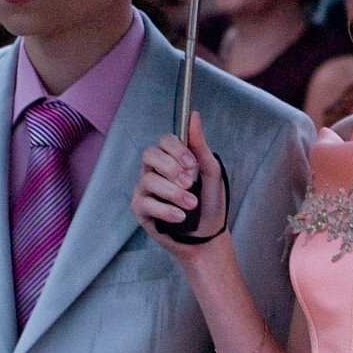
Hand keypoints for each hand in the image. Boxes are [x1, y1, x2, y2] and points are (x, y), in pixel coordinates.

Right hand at [131, 112, 226, 252]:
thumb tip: (193, 115)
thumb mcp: (211, 173)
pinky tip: (180, 217)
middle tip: (190, 183)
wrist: (208, 236)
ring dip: (173, 193)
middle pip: (150, 155)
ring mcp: (146, 190)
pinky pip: (145, 203)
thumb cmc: (210, 203)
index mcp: (171, 159)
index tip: (191, 163)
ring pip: (148, 180)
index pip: (164, 141)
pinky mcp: (141, 210)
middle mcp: (155, 171)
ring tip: (191, 204)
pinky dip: (165, 210)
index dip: (175, 149)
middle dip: (171, 168)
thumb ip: (200, 146)